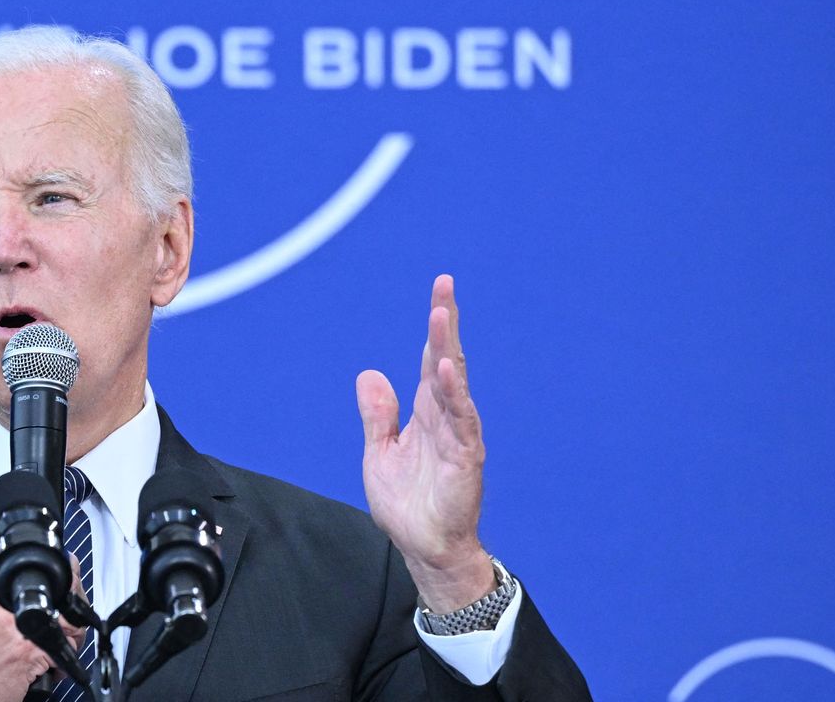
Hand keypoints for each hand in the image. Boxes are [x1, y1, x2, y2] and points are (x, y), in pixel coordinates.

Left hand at [355, 274, 493, 610]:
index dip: (436, 326)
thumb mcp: (379, 453)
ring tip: (442, 315)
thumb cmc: (407, 504)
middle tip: (444, 285)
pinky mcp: (465, 458)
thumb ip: (377, 415)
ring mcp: (458, 435)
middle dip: (446, 323)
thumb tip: (370, 374)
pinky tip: (449, 370)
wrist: (424, 548)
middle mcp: (445, 416)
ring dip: (449, 348)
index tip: (440, 290)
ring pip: (455, 383)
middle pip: (447, 360)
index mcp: (426, 412)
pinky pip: (461, 421)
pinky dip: (455, 394)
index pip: (433, 359)